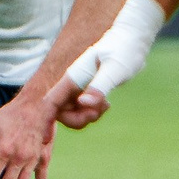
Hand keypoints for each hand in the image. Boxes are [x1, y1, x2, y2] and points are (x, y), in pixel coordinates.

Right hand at [54, 0, 164, 127]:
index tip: (44, 139)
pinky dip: (93, 111)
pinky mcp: (89, 88)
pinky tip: (107, 103)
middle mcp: (73, 82)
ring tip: (106, 105)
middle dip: (78, 119)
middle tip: (98, 112)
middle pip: (61, 112)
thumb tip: (84, 103)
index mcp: (73, 76)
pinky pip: (83, 108)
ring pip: (73, 112)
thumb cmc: (125, 49)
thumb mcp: (115, 69)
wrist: (134, 38)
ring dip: (87, 116)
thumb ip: (100, 86)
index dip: (44, 121)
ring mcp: (80, 86)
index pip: (51, 102)